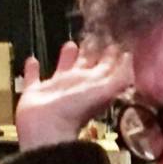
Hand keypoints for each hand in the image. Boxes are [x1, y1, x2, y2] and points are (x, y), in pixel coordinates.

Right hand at [15, 40, 132, 150]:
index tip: (114, 38)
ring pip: (63, 68)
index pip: (106, 66)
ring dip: (67, 57)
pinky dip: (32, 69)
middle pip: (86, 65)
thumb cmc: (77, 109)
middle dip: (90, 52)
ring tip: (70, 43)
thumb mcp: (106, 90)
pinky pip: (33, 78)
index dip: (111, 53)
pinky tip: (32, 59)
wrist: (47, 128)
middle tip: (94, 35)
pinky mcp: (34, 92)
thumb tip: (131, 57)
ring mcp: (55, 90)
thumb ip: (121, 75)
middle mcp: (76, 85)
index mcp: (94, 84)